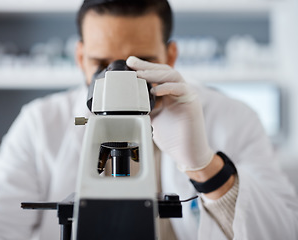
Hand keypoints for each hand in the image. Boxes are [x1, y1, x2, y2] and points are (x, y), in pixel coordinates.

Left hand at [126, 56, 213, 171]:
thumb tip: (126, 103)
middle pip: (164, 71)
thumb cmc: (172, 137)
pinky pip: (181, 89)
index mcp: (169, 93)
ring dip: (155, 74)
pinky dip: (167, 87)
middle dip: (147, 65)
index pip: (157, 75)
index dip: (144, 68)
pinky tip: (156, 91)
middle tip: (132, 62)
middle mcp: (178, 91)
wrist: (187, 153)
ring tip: (140, 74)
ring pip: (172, 76)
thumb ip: (144, 108)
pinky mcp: (192, 102)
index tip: (128, 64)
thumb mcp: (152, 118)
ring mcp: (186, 95)